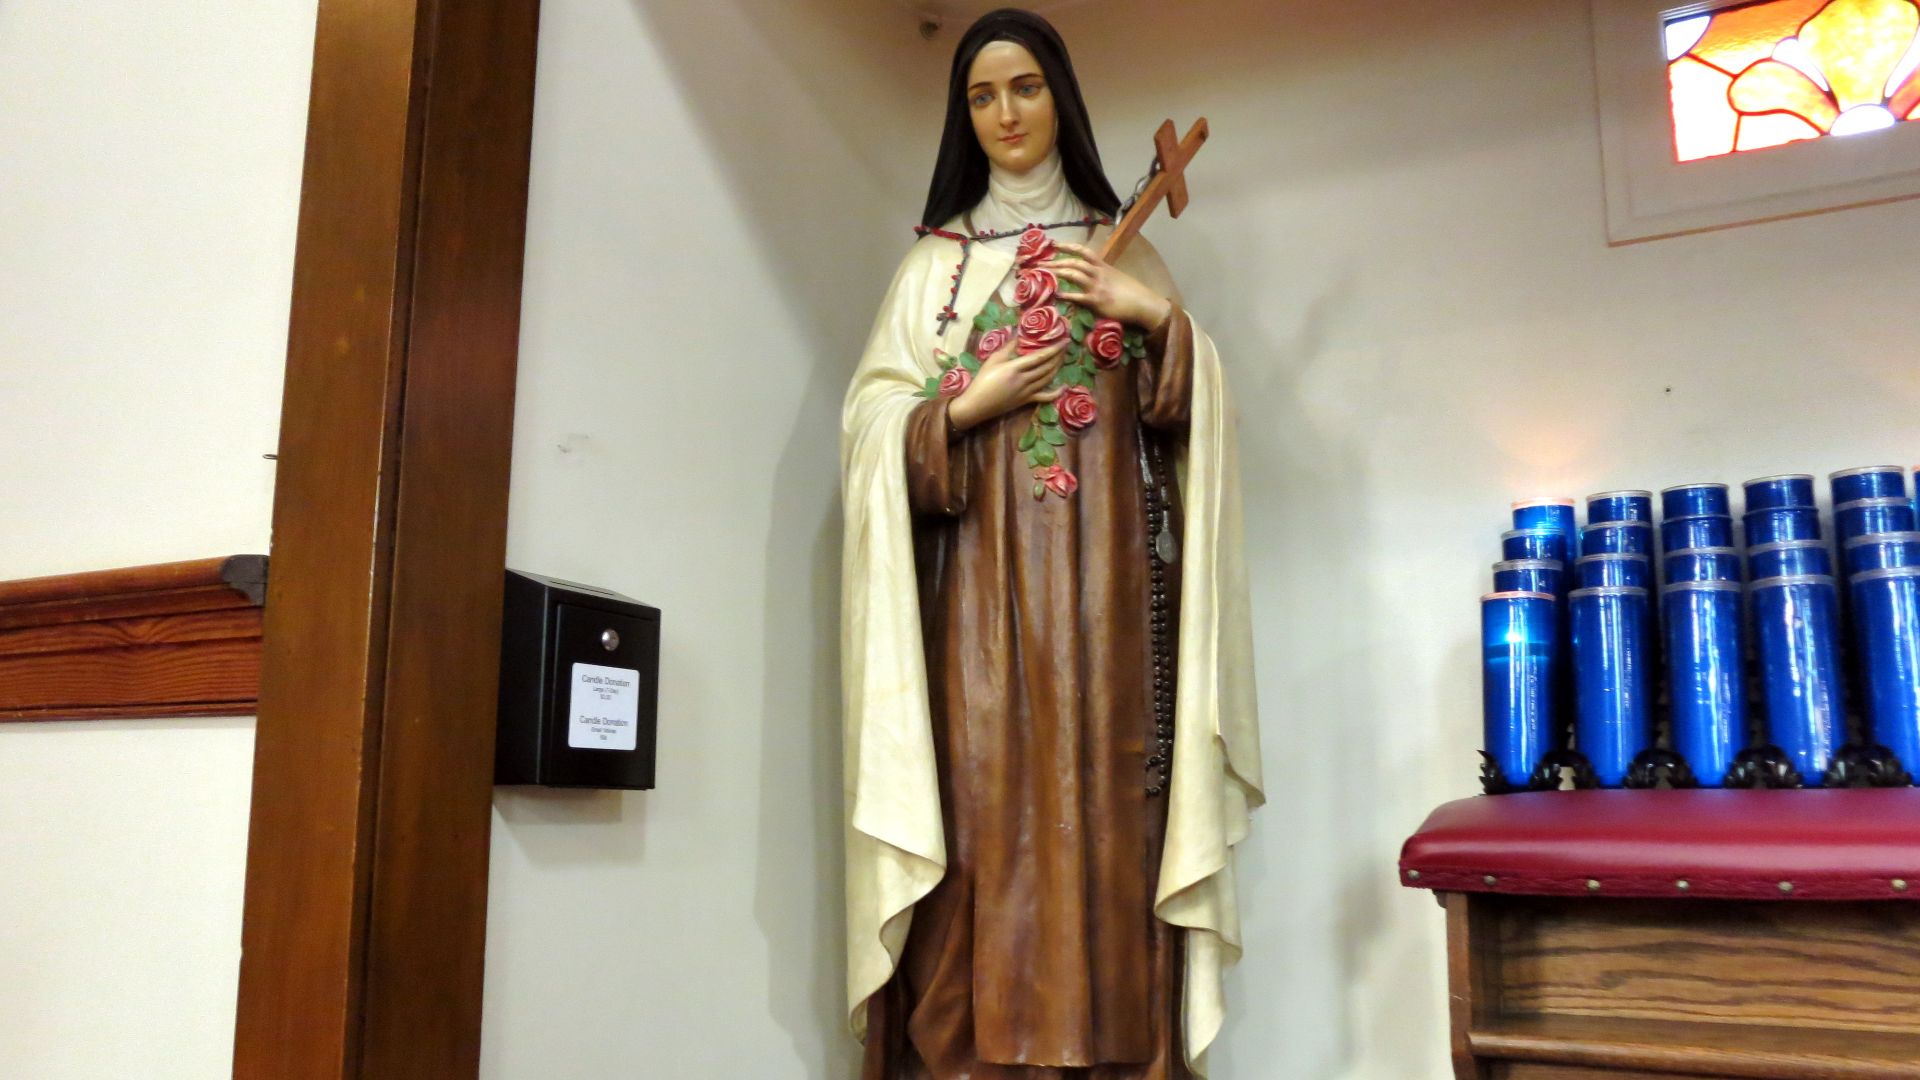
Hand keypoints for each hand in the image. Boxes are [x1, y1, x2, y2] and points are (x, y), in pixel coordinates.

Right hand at [947, 337, 1065, 431]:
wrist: (977, 405)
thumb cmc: (982, 380)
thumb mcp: (992, 360)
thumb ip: (1007, 348)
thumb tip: (1019, 334)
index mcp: (1015, 368)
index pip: (1040, 356)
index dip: (1054, 348)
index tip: (1064, 341)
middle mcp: (1024, 380)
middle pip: (1047, 367)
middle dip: (1058, 356)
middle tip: (1066, 347)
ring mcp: (1026, 392)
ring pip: (1047, 379)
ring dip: (1057, 368)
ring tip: (1063, 359)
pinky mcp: (1026, 401)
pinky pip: (1044, 397)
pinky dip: (1056, 393)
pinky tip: (1064, 388)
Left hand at [1049, 242, 1171, 330]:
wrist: (1144, 304)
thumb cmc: (1132, 292)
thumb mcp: (1117, 278)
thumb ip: (1103, 275)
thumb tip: (1092, 276)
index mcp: (1103, 267)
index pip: (1084, 251)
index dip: (1068, 247)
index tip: (1055, 244)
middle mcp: (1099, 274)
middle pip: (1074, 262)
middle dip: (1056, 261)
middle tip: (1040, 263)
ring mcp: (1097, 287)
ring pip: (1074, 274)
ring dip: (1058, 272)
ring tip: (1043, 274)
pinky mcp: (1097, 301)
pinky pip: (1078, 296)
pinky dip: (1066, 295)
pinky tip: (1056, 295)